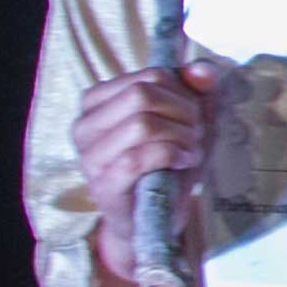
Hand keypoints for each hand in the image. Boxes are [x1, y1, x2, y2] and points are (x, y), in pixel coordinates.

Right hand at [71, 62, 215, 230]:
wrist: (156, 216)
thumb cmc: (169, 162)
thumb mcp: (189, 120)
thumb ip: (197, 89)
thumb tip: (201, 69)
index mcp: (98, 101)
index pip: (150, 76)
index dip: (184, 92)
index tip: (195, 113)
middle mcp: (85, 125)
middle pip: (143, 94)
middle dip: (183, 112)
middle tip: (196, 133)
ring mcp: (90, 156)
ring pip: (141, 123)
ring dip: (181, 135)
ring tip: (191, 149)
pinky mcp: (102, 184)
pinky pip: (138, 157)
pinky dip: (172, 155)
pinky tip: (183, 161)